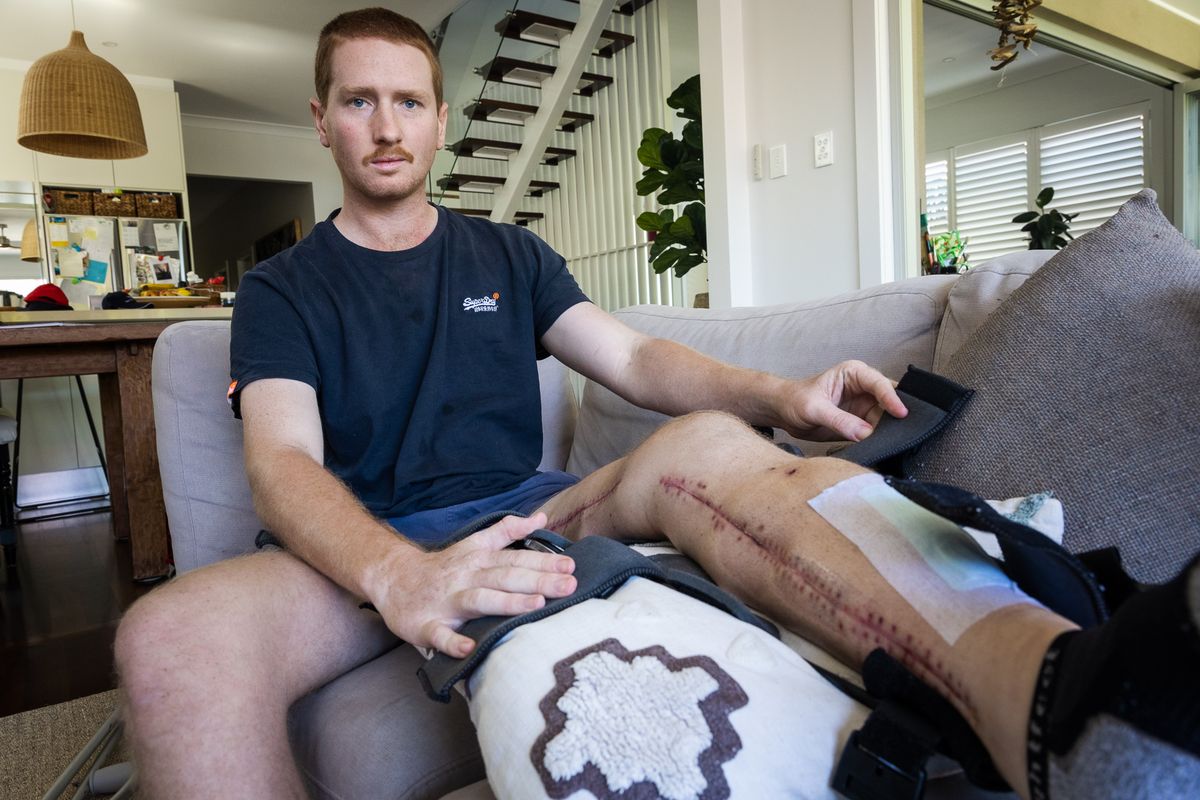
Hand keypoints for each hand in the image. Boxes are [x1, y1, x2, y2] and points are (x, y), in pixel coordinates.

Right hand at [370, 513, 576, 657]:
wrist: (393, 579)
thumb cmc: (443, 567)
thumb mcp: (474, 543)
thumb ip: (507, 531)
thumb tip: (540, 517)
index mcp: (478, 560)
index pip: (515, 558)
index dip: (543, 561)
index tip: (570, 565)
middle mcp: (466, 578)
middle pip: (505, 577)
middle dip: (539, 581)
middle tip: (570, 585)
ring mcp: (446, 602)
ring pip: (480, 600)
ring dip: (508, 603)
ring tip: (536, 606)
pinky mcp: (426, 625)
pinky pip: (439, 634)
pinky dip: (453, 642)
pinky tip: (469, 648)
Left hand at [779, 360, 906, 441]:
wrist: (783, 413)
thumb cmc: (795, 400)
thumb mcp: (814, 409)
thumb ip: (839, 420)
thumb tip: (865, 433)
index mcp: (854, 374)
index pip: (879, 384)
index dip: (892, 398)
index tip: (901, 414)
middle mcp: (864, 388)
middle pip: (889, 401)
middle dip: (897, 415)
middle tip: (908, 431)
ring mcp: (864, 406)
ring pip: (887, 419)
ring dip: (891, 431)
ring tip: (897, 443)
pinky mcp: (862, 423)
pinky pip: (878, 432)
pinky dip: (882, 440)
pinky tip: (885, 448)